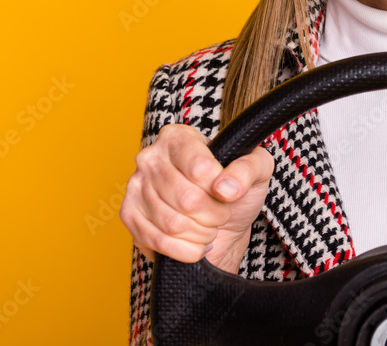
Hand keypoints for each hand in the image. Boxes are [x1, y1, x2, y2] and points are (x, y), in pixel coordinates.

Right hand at [120, 123, 273, 273]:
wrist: (221, 223)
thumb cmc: (234, 190)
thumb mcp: (256, 169)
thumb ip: (248, 169)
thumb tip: (226, 188)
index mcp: (179, 137)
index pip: (200, 168)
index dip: (221, 188)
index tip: (228, 192)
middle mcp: (151, 157)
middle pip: (187, 200)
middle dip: (213, 215)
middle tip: (220, 214)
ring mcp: (136, 186)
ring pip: (173, 224)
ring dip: (201, 234)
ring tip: (208, 227)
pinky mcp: (129, 215)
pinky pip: (158, 241)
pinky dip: (185, 250)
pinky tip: (195, 242)